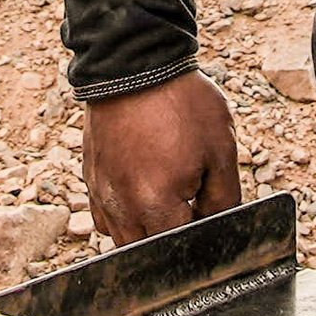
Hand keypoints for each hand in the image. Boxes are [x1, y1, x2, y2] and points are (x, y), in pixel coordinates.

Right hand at [84, 70, 240, 243]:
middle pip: (148, 253)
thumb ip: (224, 198)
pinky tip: (141, 192)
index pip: (181, 250)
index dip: (201, 239)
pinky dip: (123, 215)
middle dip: (171, 240)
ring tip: (166, 201)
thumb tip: (219, 225)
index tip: (208, 218)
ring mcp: (101, 193)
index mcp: (156, 206)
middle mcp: (122, 208)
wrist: (135, 62)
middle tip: (191, 210)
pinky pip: (105, 216)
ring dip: (145, 232)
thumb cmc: (180, 102)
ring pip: (122, 239)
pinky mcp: (91, 176)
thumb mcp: (220, 149)